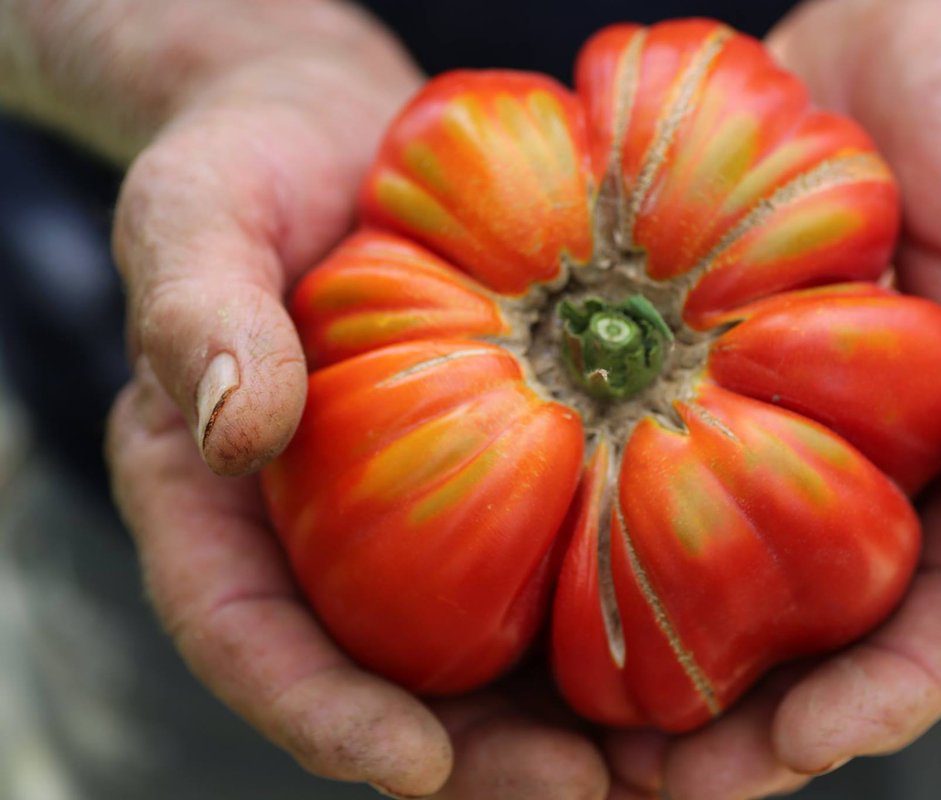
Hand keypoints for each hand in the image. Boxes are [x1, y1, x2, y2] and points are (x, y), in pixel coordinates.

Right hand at [105, 15, 609, 798]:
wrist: (341, 134)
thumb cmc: (250, 168)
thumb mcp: (197, 212)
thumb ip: (196, 309)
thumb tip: (229, 424)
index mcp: (215, 503)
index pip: (247, 636)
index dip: (319, 716)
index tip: (410, 764)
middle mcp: (317, 535)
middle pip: (381, 682)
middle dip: (474, 760)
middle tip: (580, 793)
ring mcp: (412, 516)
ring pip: (476, 653)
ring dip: (561, 723)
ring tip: (662, 762)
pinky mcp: (497, 473)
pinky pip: (546, 562)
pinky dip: (610, 614)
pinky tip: (689, 638)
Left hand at [604, 0, 940, 795]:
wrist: (930, 13)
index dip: (875, 703)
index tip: (789, 754)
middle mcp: (881, 469)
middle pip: (819, 633)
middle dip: (744, 724)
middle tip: (647, 786)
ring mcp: (792, 425)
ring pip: (728, 574)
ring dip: (660, 656)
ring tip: (574, 726)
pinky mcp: (715, 367)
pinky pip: (662, 463)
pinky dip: (611, 527)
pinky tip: (536, 565)